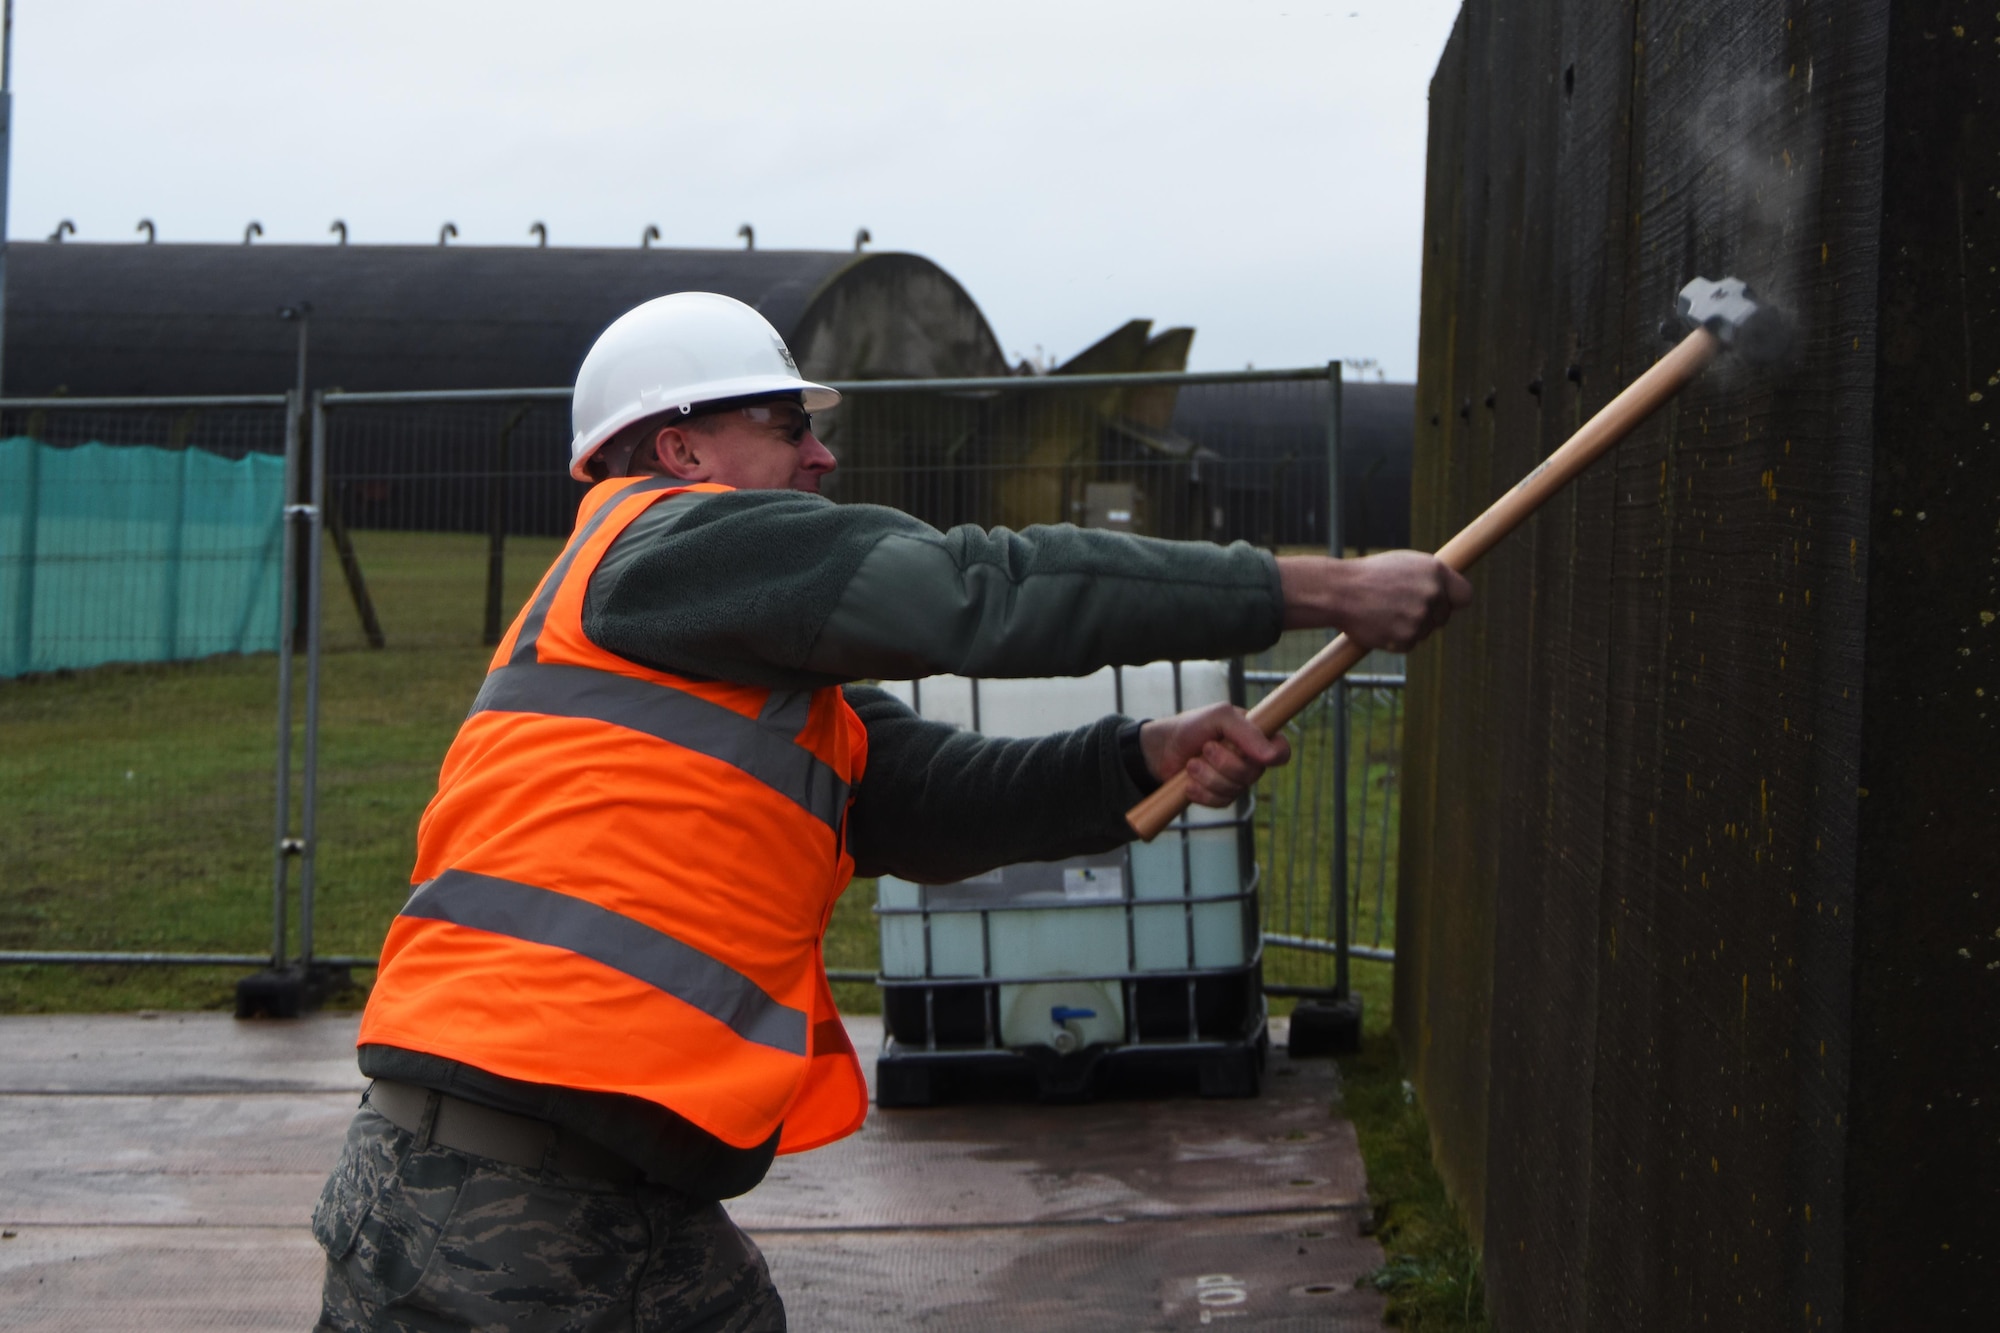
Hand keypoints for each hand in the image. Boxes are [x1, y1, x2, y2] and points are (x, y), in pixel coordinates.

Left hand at [1138, 703, 1291, 808]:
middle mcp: (1251, 760)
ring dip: (1208, 776)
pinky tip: (1189, 782)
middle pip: (1253, 773)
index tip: (1255, 755)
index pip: (1282, 751)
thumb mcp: (1219, 717)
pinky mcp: (1221, 795)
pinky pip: (1221, 802)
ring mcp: (1236, 780)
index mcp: (1256, 736)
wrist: (1162, 748)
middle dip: (1224, 762)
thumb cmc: (1192, 727)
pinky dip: (1202, 792)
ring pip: (1235, 789)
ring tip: (1192, 763)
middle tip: (1205, 748)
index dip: (1274, 756)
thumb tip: (1271, 756)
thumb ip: (1246, 731)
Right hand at [1276, 550, 1472, 651]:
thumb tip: (1448, 593)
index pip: (1465, 595)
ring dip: (1409, 627)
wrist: (1339, 592)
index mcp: (1435, 571)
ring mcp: (1421, 617)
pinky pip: (1409, 644)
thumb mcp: (1404, 565)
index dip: (1453, 601)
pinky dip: (1396, 639)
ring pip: (1425, 632)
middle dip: (1427, 616)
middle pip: (1444, 617)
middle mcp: (1433, 594)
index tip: (1444, 603)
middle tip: (1399, 607)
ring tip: (1384, 612)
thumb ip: (1430, 578)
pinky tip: (1379, 624)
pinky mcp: (1407, 638)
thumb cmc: (1368, 576)